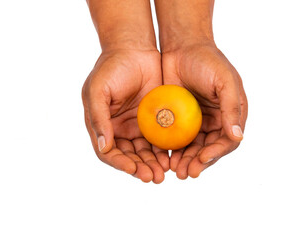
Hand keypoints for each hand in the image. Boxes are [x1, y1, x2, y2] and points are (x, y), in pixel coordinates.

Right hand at [82, 49, 168, 182]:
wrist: (134, 48)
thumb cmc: (111, 67)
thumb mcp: (98, 90)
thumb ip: (98, 118)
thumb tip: (103, 147)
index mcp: (102, 125)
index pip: (108, 152)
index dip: (120, 163)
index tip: (134, 169)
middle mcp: (118, 129)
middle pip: (128, 156)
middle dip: (139, 168)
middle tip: (153, 177)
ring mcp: (136, 125)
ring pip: (144, 152)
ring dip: (152, 164)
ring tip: (164, 173)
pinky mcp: (154, 119)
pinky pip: (159, 139)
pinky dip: (164, 151)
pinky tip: (172, 158)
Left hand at [161, 41, 247, 178]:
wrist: (181, 46)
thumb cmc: (206, 60)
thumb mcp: (223, 80)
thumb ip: (231, 107)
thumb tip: (238, 136)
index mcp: (230, 114)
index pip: (227, 141)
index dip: (216, 153)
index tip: (201, 160)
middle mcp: (214, 120)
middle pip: (208, 148)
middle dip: (197, 162)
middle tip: (185, 173)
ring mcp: (194, 120)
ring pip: (191, 147)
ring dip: (184, 160)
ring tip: (173, 170)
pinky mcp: (177, 118)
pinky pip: (175, 137)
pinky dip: (171, 149)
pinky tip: (163, 157)